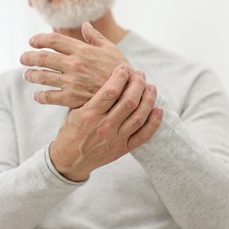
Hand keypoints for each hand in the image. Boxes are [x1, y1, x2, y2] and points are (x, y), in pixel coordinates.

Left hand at [20, 22, 130, 107]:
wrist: (129, 94)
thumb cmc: (121, 71)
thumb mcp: (111, 50)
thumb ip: (95, 37)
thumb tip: (85, 25)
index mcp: (82, 49)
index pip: (53, 40)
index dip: (39, 39)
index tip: (32, 42)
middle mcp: (74, 64)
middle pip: (43, 57)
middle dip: (29, 57)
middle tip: (23, 58)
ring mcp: (72, 81)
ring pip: (43, 76)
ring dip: (31, 74)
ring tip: (28, 74)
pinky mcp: (73, 98)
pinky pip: (50, 97)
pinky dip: (40, 96)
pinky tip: (37, 95)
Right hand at [50, 64, 162, 181]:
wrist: (69, 161)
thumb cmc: (70, 132)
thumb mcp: (73, 112)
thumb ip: (90, 97)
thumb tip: (108, 77)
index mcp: (90, 115)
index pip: (110, 91)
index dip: (121, 76)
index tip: (124, 67)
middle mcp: (104, 126)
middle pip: (129, 101)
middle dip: (137, 84)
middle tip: (140, 74)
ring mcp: (116, 139)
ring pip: (139, 116)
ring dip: (148, 99)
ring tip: (151, 87)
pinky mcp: (123, 149)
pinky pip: (144, 135)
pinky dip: (154, 122)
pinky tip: (158, 110)